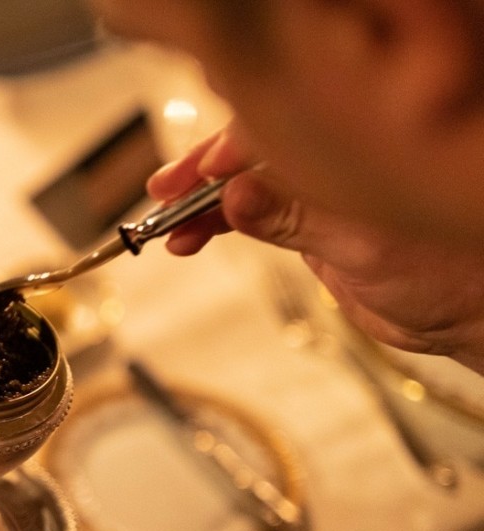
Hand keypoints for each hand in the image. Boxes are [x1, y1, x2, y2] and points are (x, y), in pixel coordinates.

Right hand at [150, 125, 483, 372]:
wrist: (465, 316)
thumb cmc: (448, 274)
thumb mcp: (363, 248)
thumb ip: (295, 219)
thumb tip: (236, 197)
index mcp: (355, 152)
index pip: (278, 130)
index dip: (229, 149)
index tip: (194, 176)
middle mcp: (333, 164)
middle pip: (253, 151)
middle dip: (202, 173)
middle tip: (162, 194)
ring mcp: (318, 192)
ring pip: (245, 184)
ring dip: (202, 205)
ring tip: (166, 230)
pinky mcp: (309, 223)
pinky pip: (253, 212)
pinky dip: (217, 223)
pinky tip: (190, 237)